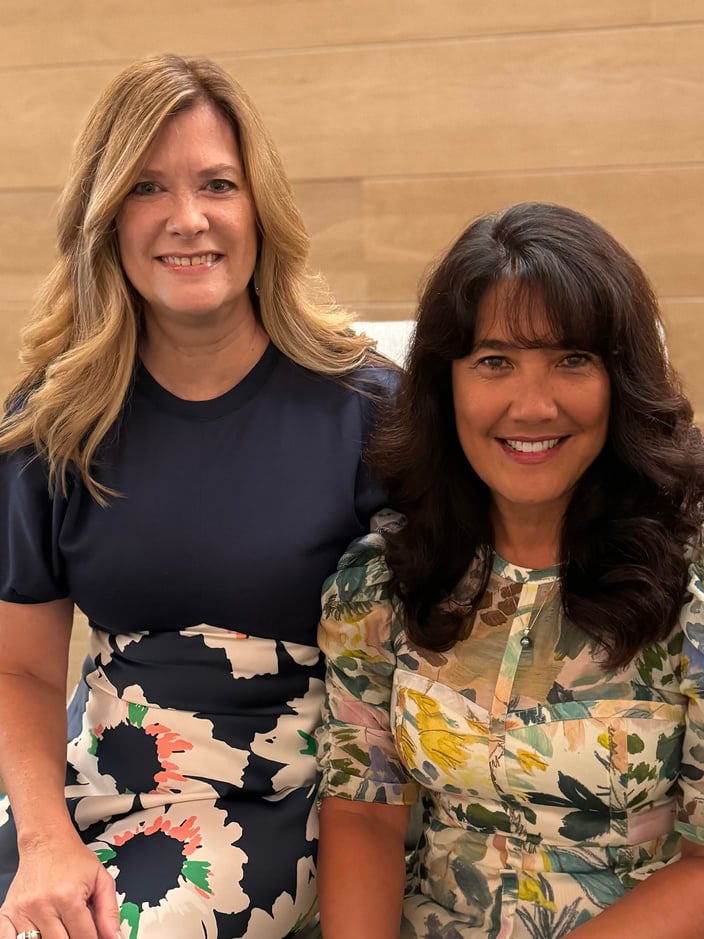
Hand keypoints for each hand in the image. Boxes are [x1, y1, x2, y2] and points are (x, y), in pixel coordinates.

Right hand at [0, 839, 121, 938]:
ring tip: (62, 929)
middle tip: (78, 932)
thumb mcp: (101, 878)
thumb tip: (115, 938)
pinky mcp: (7, 913)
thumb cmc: (72, 858)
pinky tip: (38, 936)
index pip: (84, 938)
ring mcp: (23, 911)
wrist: (46, 840)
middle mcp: (43, 905)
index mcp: (68, 897)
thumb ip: (110, 911)